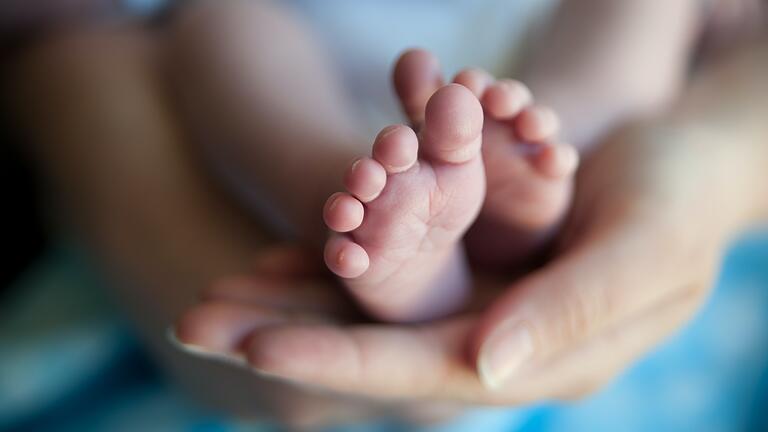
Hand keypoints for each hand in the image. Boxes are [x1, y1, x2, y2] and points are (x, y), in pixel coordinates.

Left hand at [176, 121, 731, 403]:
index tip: (260, 351)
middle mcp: (498, 345)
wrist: (681, 164)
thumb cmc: (678, 199)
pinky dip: (330, 272)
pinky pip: (388, 278)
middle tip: (196, 323)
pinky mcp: (467, 272)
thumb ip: (575, 309)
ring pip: (369, 316)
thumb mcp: (647, 245)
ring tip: (212, 295)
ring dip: (289, 306)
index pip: (427, 374)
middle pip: (377, 353)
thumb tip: (485, 364)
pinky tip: (275, 262)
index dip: (344, 363)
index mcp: (544, 360)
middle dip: (287, 338)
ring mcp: (477, 310)